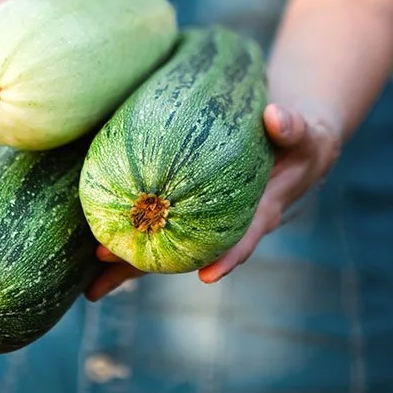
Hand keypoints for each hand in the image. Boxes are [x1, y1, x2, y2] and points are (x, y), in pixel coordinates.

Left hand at [84, 103, 340, 300]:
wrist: (293, 144)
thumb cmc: (300, 142)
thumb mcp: (304, 134)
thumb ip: (292, 128)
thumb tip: (275, 117)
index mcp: (260, 212)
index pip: (242, 239)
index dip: (228, 257)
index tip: (207, 275)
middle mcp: (227, 224)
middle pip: (185, 253)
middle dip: (145, 267)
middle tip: (102, 271)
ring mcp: (206, 218)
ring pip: (165, 245)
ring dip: (127, 259)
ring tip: (88, 276)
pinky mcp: (190, 204)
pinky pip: (159, 221)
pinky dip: (132, 229)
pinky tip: (96, 230)